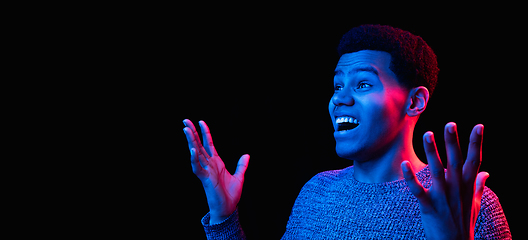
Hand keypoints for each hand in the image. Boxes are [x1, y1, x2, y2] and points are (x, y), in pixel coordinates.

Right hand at [183, 119, 249, 223]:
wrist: (228, 209)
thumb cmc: (231, 195)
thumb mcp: (239, 177)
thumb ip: (241, 165)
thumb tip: (246, 155)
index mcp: (216, 162)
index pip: (209, 143)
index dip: (205, 132)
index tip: (201, 121)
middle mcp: (209, 164)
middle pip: (199, 144)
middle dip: (192, 132)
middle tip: (185, 120)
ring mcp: (206, 171)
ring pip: (196, 153)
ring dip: (190, 141)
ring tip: (185, 129)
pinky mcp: (205, 179)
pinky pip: (197, 167)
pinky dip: (194, 159)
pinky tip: (192, 150)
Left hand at [401, 122, 488, 239]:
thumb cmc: (463, 223)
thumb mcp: (474, 204)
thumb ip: (477, 186)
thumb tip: (486, 173)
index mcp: (466, 186)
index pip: (474, 160)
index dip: (476, 143)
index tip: (479, 126)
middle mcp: (456, 189)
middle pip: (455, 161)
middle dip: (453, 142)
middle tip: (449, 124)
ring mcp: (443, 198)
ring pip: (437, 171)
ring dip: (432, 152)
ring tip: (428, 134)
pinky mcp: (430, 207)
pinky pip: (418, 190)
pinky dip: (411, 177)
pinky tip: (405, 164)